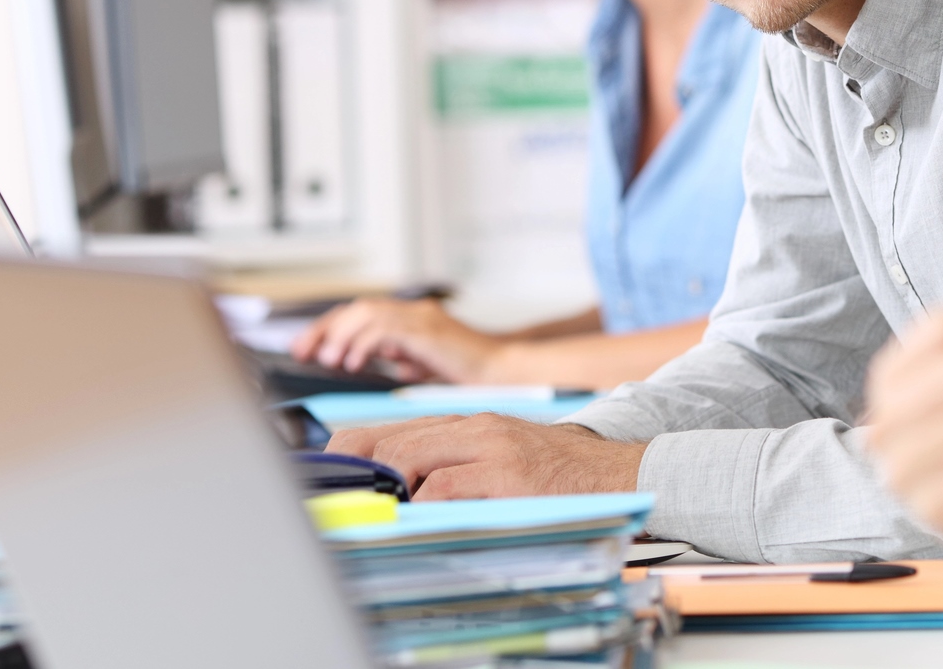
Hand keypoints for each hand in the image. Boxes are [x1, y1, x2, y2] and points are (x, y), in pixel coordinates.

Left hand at [289, 298, 499, 382]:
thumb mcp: (422, 361)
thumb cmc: (469, 369)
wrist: (502, 370)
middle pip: (356, 308)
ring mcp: (420, 317)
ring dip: (341, 336)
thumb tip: (367, 357)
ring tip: (329, 360)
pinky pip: (384, 329)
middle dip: (324, 329)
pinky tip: (355, 363)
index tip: (306, 346)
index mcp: (410, 317)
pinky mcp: (426, 330)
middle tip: (303, 351)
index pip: (360, 313)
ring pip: (365, 313)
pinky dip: (363, 344)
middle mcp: (413, 311)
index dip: (329, 327)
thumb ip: (397, 354)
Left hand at [327, 415, 647, 498]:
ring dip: (387, 492)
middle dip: (355, 475)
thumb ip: (452, 462)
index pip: (387, 428)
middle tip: (341, 504)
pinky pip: (445, 487)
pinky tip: (421, 519)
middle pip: (387, 441)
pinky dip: (423, 505)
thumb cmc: (554, 473)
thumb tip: (394, 490)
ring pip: (409, 459)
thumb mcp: (498, 455)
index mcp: (467, 422)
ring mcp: (490, 447)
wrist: (616, 472)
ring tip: (378, 515)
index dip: (347, 452)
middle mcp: (474, 427)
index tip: (326, 477)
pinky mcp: (506, 472)